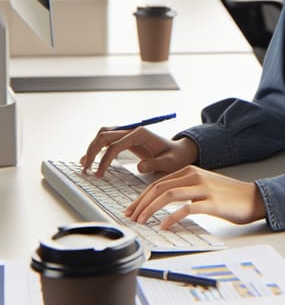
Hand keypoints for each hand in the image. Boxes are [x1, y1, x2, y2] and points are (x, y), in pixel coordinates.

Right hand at [80, 126, 198, 177]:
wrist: (179, 152)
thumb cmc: (176, 157)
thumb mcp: (169, 162)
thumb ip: (155, 164)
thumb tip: (139, 166)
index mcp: (141, 133)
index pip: (116, 144)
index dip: (105, 160)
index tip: (98, 174)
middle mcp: (133, 129)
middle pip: (105, 135)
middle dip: (92, 151)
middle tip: (86, 169)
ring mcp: (128, 133)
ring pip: (103, 135)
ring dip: (92, 148)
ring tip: (84, 165)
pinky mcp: (126, 139)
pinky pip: (107, 140)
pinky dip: (96, 148)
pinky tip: (89, 160)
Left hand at [124, 165, 265, 228]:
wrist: (253, 198)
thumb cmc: (228, 195)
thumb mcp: (203, 185)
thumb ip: (185, 189)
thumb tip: (161, 202)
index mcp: (191, 171)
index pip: (158, 183)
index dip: (141, 197)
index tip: (131, 210)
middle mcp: (195, 176)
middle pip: (159, 187)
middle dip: (140, 203)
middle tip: (131, 217)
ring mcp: (204, 188)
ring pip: (168, 195)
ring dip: (150, 209)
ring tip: (142, 221)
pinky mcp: (212, 202)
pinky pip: (186, 208)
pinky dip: (171, 218)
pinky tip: (163, 226)